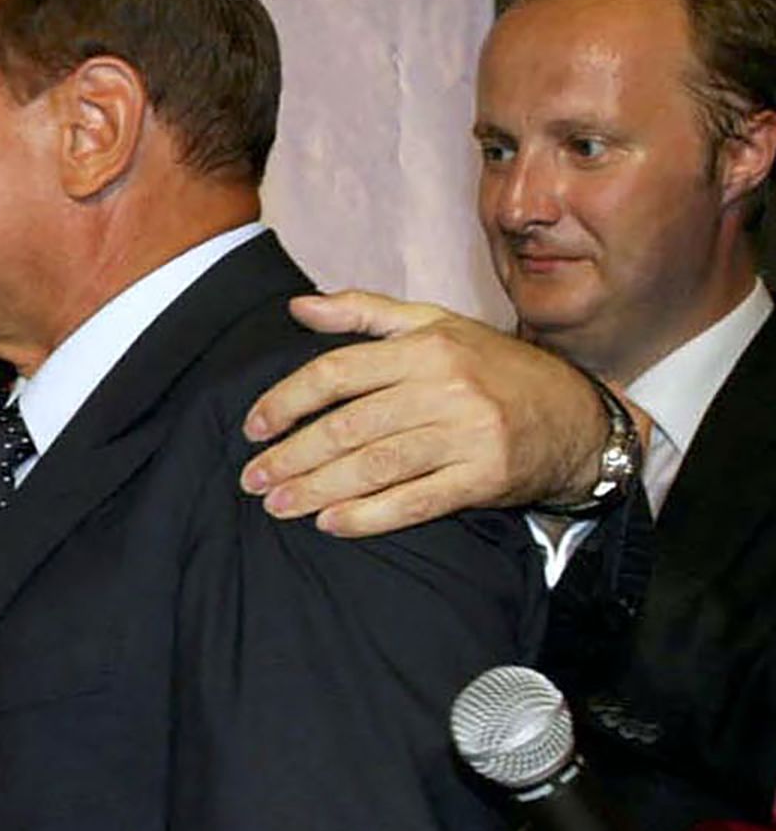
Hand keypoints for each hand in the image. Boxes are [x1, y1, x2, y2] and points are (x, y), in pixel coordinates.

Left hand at [239, 291, 615, 533]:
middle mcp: (446, 388)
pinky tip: (330, 523)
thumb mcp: (437, 325)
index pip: (336, 373)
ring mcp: (468, 434)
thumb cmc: (494, 368)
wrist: (578, 414)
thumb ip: (365, 313)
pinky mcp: (486, 476)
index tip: (253, 428)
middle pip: (348, 427)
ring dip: (317, 490)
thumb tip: (299, 307)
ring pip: (376, 466)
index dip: (286, 402)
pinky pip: (416, 502)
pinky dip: (368, 516)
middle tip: (252, 480)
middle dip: (291, 456)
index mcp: (426, 348)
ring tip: (277, 506)